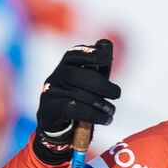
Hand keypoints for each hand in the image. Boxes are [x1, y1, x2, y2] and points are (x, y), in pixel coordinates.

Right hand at [33, 39, 120, 163]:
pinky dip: (95, 115)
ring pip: (79, 96)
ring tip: (111, 111)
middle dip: (102, 85)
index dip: (91, 54)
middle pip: (78, 76)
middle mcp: (55, 77)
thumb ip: (99, 63)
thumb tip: (106, 44)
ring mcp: (51, 93)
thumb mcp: (90, 80)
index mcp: (65, 66)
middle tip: (116, 94)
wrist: (56, 123)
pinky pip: (75, 110)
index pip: (75, 54)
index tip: (107, 58)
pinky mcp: (50, 110)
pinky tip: (106, 119)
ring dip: (101, 105)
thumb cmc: (77, 97)